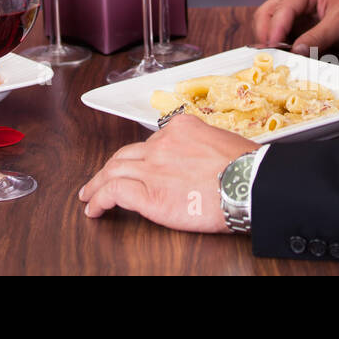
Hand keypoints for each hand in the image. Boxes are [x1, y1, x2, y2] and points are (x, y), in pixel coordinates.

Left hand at [77, 114, 256, 232]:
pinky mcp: (150, 193)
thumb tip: (203, 162)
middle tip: (99, 180)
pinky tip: (94, 209)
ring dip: (97, 185)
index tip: (134, 166)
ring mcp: (153, 167)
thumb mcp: (221, 142)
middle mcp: (161, 144)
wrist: (250, 183)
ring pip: (112, 172)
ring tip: (88, 196)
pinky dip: (99, 200)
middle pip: (124, 155)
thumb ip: (202, 147)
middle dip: (109, 168)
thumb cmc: (246, 168)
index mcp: (180, 129)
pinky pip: (114, 193)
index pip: (149, 142)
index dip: (137, 158)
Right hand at [254, 0, 338, 55]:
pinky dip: (285, 49)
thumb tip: (294, 52)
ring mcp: (302, 12)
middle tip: (268, 55)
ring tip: (275, 60)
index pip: (284, 6)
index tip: (272, 47)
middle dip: (268, 34)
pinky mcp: (307, 28)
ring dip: (274, 44)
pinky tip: (285, 60)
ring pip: (275, 27)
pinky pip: (289, 38)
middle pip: (270, 14)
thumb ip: (317, 37)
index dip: (275, 27)